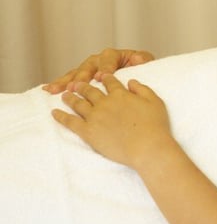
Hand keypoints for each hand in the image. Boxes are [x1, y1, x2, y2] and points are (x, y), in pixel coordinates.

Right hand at [43, 48, 154, 93]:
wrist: (138, 76)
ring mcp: (90, 69)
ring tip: (55, 89)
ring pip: (76, 73)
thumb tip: (136, 59)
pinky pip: (70, 80)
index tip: (103, 76)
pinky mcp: (83, 79)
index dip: (105, 67)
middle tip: (76, 86)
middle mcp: (99, 60)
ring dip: (65, 81)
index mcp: (115, 55)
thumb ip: (142, 60)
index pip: (109, 58)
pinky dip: (60, 84)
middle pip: (88, 66)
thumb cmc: (141, 69)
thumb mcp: (146, 63)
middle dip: (82, 76)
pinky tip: (49, 89)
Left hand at [52, 75, 177, 169]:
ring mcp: (94, 116)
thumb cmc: (155, 125)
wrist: (147, 147)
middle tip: (77, 84)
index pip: (110, 82)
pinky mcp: (88, 131)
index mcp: (121, 94)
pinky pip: (70, 122)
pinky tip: (54, 113)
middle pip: (90, 91)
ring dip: (70, 98)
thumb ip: (142, 89)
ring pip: (78, 103)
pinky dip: (61, 116)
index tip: (101, 76)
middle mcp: (105, 102)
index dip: (105, 77)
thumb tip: (131, 81)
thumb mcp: (155, 102)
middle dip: (83, 85)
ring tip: (64, 95)